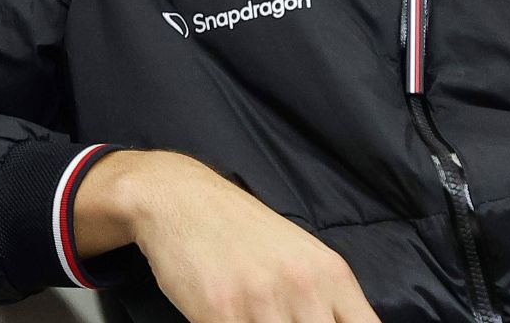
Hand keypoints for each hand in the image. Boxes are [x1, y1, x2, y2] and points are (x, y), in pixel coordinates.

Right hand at [75, 150, 378, 322]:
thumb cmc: (239, 229)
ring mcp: (263, 300)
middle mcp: (304, 286)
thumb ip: (327, 299)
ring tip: (249, 315)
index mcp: (331, 274)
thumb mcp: (301, 255)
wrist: (179, 197)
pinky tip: (221, 316)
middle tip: (275, 319)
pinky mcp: (221, 311)